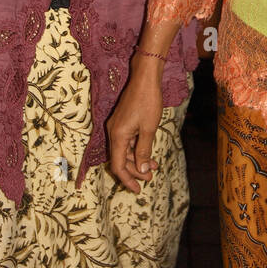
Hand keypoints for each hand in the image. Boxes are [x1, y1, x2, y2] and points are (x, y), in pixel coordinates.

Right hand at [107, 59, 162, 192]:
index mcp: (117, 136)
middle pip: (120, 159)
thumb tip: (141, 170)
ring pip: (124, 150)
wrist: (145, 77)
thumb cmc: (148, 101)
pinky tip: (148, 151)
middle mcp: (113, 132)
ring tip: (153, 166)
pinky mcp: (122, 121)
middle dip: (135, 171)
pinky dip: (136, 148)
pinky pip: (126, 141)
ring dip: (137, 160)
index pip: (118, 165)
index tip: (137, 190)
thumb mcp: (148, 129)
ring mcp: (117, 126)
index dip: (126, 179)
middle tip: (151, 178)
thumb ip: (143, 151)